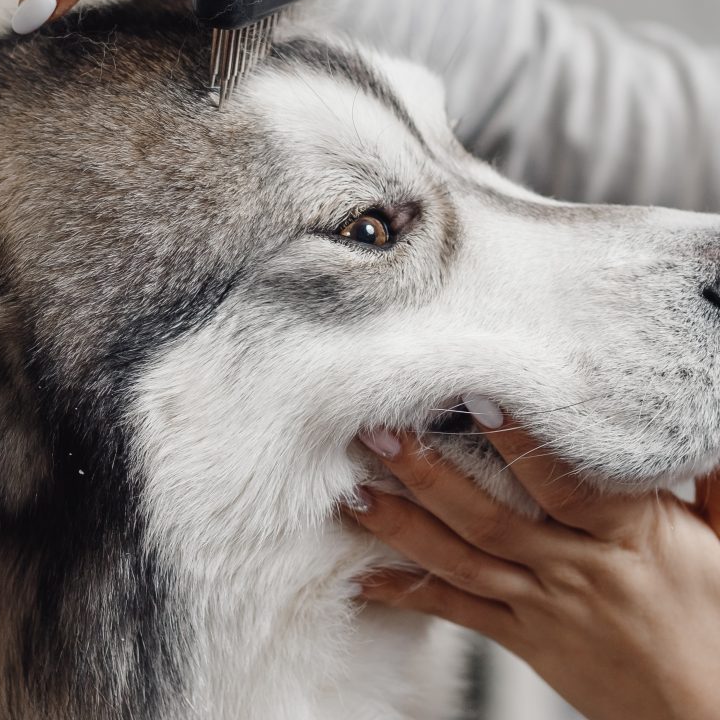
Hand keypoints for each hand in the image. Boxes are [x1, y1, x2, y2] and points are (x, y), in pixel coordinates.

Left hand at [352, 407, 719, 719]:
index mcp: (631, 538)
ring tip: (355, 492)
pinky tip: (365, 578)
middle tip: (380, 434)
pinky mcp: (527, 640)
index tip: (473, 398)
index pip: (565, 482)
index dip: (519, 441)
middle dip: (428, 475)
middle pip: (490, 517)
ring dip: (403, 526)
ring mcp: (545, 607)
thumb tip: (699, 426)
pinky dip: (410, 596)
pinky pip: (460, 615)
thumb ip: (709, 481)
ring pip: (462, 563)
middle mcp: (576, 569)